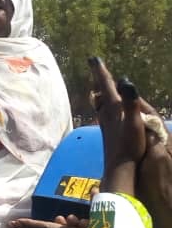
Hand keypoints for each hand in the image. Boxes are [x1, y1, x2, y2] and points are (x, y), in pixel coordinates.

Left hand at [88, 57, 146, 174]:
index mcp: (114, 108)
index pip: (106, 85)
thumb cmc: (130, 146)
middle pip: (101, 92)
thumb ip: (131, 102)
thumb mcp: (135, 122)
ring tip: (99, 84)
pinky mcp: (108, 133)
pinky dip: (103, 104)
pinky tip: (104, 109)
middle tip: (95, 67)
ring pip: (100, 102)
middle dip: (99, 78)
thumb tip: (126, 81)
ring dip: (100, 91)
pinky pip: (103, 112)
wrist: (120, 169)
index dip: (100, 71)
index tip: (93, 58)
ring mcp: (106, 124)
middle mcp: (106, 114)